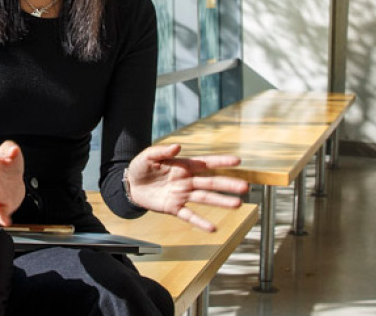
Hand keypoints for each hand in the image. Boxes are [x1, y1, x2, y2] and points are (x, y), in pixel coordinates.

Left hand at [124, 143, 248, 231]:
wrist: (130, 185)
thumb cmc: (141, 167)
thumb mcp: (148, 156)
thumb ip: (162, 151)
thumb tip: (177, 146)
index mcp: (183, 166)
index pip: (205, 163)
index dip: (221, 162)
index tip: (237, 161)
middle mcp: (186, 181)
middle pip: (211, 182)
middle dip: (228, 184)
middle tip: (245, 187)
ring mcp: (182, 195)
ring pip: (205, 198)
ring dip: (221, 201)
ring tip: (237, 204)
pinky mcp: (174, 208)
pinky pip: (189, 215)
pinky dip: (200, 222)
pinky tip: (213, 228)